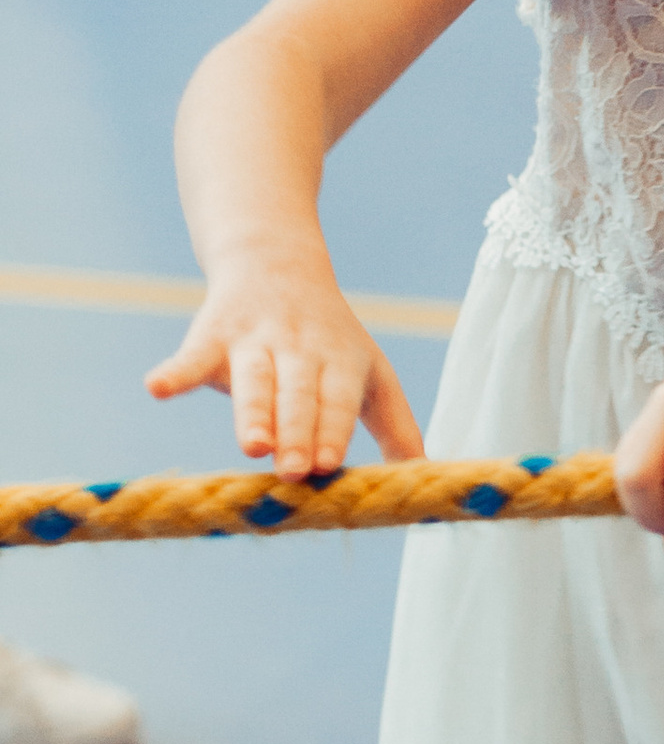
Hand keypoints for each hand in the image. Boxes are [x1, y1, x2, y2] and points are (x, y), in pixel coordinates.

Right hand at [147, 258, 423, 477]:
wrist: (276, 262)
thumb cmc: (331, 338)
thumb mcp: (371, 373)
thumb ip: (396, 427)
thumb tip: (426, 482)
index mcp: (342, 363)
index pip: (339, 400)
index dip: (334, 430)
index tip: (331, 465)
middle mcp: (301, 351)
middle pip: (298, 394)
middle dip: (297, 431)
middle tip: (294, 469)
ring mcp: (255, 340)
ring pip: (255, 379)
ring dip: (252, 411)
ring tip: (252, 445)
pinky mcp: (213, 333)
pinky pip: (193, 355)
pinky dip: (175, 371)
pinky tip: (157, 388)